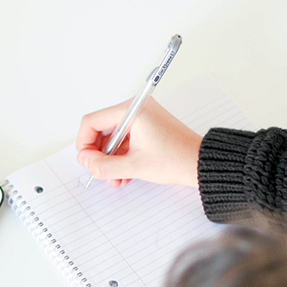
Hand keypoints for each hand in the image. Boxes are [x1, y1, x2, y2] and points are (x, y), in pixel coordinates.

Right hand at [76, 98, 201, 187]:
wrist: (201, 164)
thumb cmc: (177, 159)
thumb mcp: (134, 166)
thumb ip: (103, 165)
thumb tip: (85, 161)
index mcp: (132, 111)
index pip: (92, 121)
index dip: (84, 143)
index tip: (87, 161)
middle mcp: (136, 109)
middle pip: (100, 129)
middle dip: (98, 154)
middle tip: (99, 170)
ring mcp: (142, 118)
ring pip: (112, 138)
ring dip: (109, 159)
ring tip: (114, 177)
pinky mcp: (147, 127)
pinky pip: (124, 140)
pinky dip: (120, 156)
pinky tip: (123, 174)